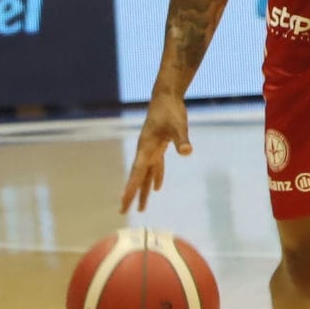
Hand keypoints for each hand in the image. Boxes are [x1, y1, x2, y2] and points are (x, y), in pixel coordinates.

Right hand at [121, 90, 192, 211]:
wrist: (166, 97)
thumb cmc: (171, 110)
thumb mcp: (178, 125)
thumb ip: (181, 139)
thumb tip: (186, 151)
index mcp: (146, 148)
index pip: (137, 172)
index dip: (131, 187)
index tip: (123, 201)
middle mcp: (145, 151)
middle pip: (137, 177)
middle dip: (130, 194)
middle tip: (123, 211)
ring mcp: (151, 149)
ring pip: (145, 174)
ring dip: (143, 190)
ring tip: (140, 208)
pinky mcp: (158, 146)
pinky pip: (155, 166)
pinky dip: (156, 177)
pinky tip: (158, 187)